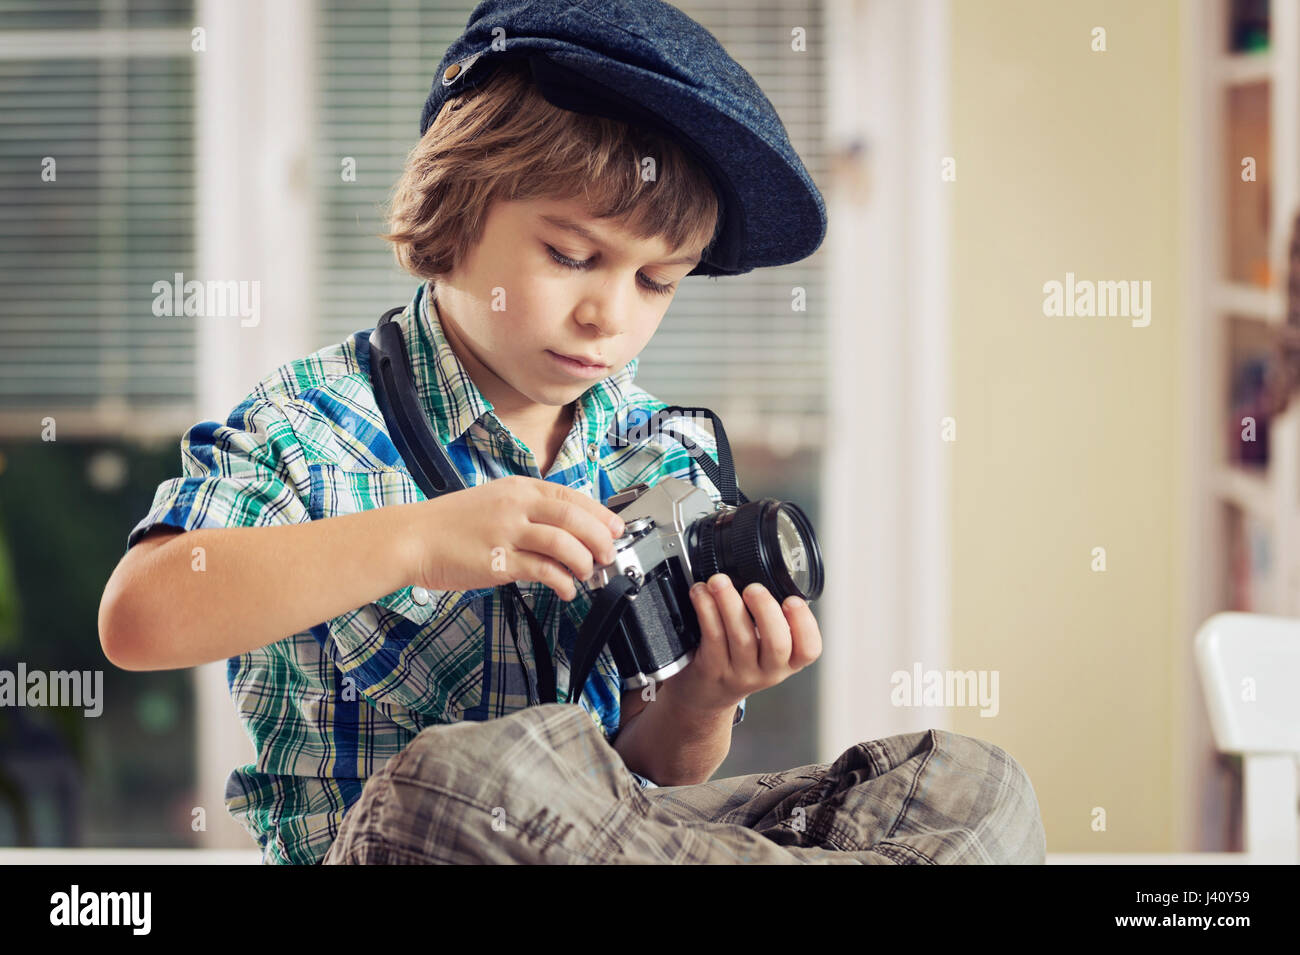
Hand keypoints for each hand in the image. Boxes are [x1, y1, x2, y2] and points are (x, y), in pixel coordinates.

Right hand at [407, 475, 625, 600]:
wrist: (413, 537)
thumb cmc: (451, 524)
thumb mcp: (495, 502)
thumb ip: (529, 511)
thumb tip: (567, 529)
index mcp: (519, 488)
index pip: (571, 496)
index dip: (600, 514)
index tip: (616, 528)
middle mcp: (516, 505)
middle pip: (573, 516)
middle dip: (599, 537)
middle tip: (608, 554)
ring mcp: (507, 532)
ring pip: (563, 542)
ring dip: (583, 560)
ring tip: (587, 573)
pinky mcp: (499, 561)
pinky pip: (542, 570)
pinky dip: (562, 581)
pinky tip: (566, 590)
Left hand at [672, 573, 821, 711]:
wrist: (705, 695)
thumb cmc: (738, 660)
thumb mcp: (764, 648)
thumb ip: (770, 619)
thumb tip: (762, 570)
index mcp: (787, 660)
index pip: (809, 649)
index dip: (805, 624)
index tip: (793, 600)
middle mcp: (767, 670)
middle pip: (776, 644)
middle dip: (766, 609)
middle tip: (753, 588)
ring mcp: (739, 673)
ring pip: (740, 637)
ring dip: (729, 602)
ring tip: (719, 581)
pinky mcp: (712, 669)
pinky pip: (712, 636)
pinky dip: (706, 609)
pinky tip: (701, 593)